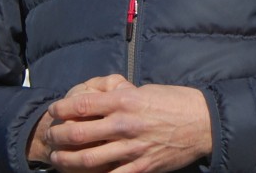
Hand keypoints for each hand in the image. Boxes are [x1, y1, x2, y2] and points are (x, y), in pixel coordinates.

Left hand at [40, 79, 212, 172]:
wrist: (204, 122)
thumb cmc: (176, 102)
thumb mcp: (146, 91)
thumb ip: (122, 97)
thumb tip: (101, 101)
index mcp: (125, 100)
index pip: (81, 105)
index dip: (61, 109)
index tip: (54, 111)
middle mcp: (124, 124)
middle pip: (76, 133)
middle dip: (57, 136)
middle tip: (51, 136)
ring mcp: (131, 148)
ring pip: (86, 158)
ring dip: (66, 160)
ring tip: (58, 158)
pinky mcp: (140, 167)